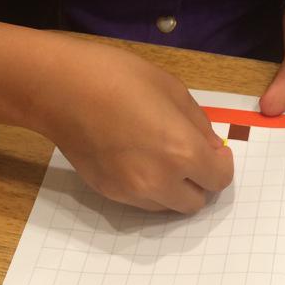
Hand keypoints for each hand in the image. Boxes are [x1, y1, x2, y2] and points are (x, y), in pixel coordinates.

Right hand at [36, 36, 232, 212]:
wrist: (62, 89)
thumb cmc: (120, 77)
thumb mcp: (172, 90)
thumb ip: (198, 124)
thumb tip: (211, 146)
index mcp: (181, 152)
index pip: (219, 180)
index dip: (222, 165)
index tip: (216, 151)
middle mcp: (159, 181)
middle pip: (195, 203)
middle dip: (200, 182)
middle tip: (191, 156)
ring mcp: (130, 192)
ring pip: (167, 207)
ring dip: (174, 189)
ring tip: (162, 157)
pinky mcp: (108, 193)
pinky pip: (141, 201)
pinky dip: (149, 188)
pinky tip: (137, 159)